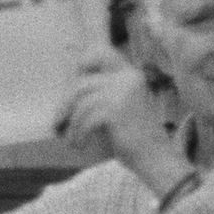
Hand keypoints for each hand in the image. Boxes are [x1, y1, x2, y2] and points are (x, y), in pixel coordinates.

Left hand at [54, 47, 183, 189]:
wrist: (157, 160)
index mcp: (130, 74)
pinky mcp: (116, 109)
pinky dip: (78, 133)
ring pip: (81, 102)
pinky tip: (79, 145)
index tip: (71, 89)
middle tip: (57, 124)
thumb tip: (65, 97)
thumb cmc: (134, 139)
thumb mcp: (117, 108)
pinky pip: (85, 118)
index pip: (101, 52)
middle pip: (82, 84)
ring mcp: (123, 92)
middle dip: (65, 105)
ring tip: (71, 140)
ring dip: (71, 123)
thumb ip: (99, 95)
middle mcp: (127, 78)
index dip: (82, 64)